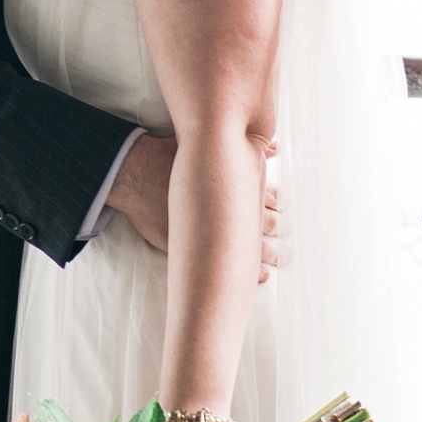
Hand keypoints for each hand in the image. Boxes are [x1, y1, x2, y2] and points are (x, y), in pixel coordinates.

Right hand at [105, 136, 286, 282]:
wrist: (136, 173)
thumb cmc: (168, 156)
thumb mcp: (206, 146)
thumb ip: (245, 148)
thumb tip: (276, 147)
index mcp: (235, 183)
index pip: (268, 198)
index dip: (277, 208)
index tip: (282, 213)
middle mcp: (229, 208)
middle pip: (267, 224)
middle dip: (278, 233)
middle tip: (285, 246)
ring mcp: (214, 229)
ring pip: (254, 247)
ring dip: (268, 256)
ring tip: (277, 261)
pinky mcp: (195, 246)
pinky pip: (228, 264)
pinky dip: (249, 271)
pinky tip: (261, 276)